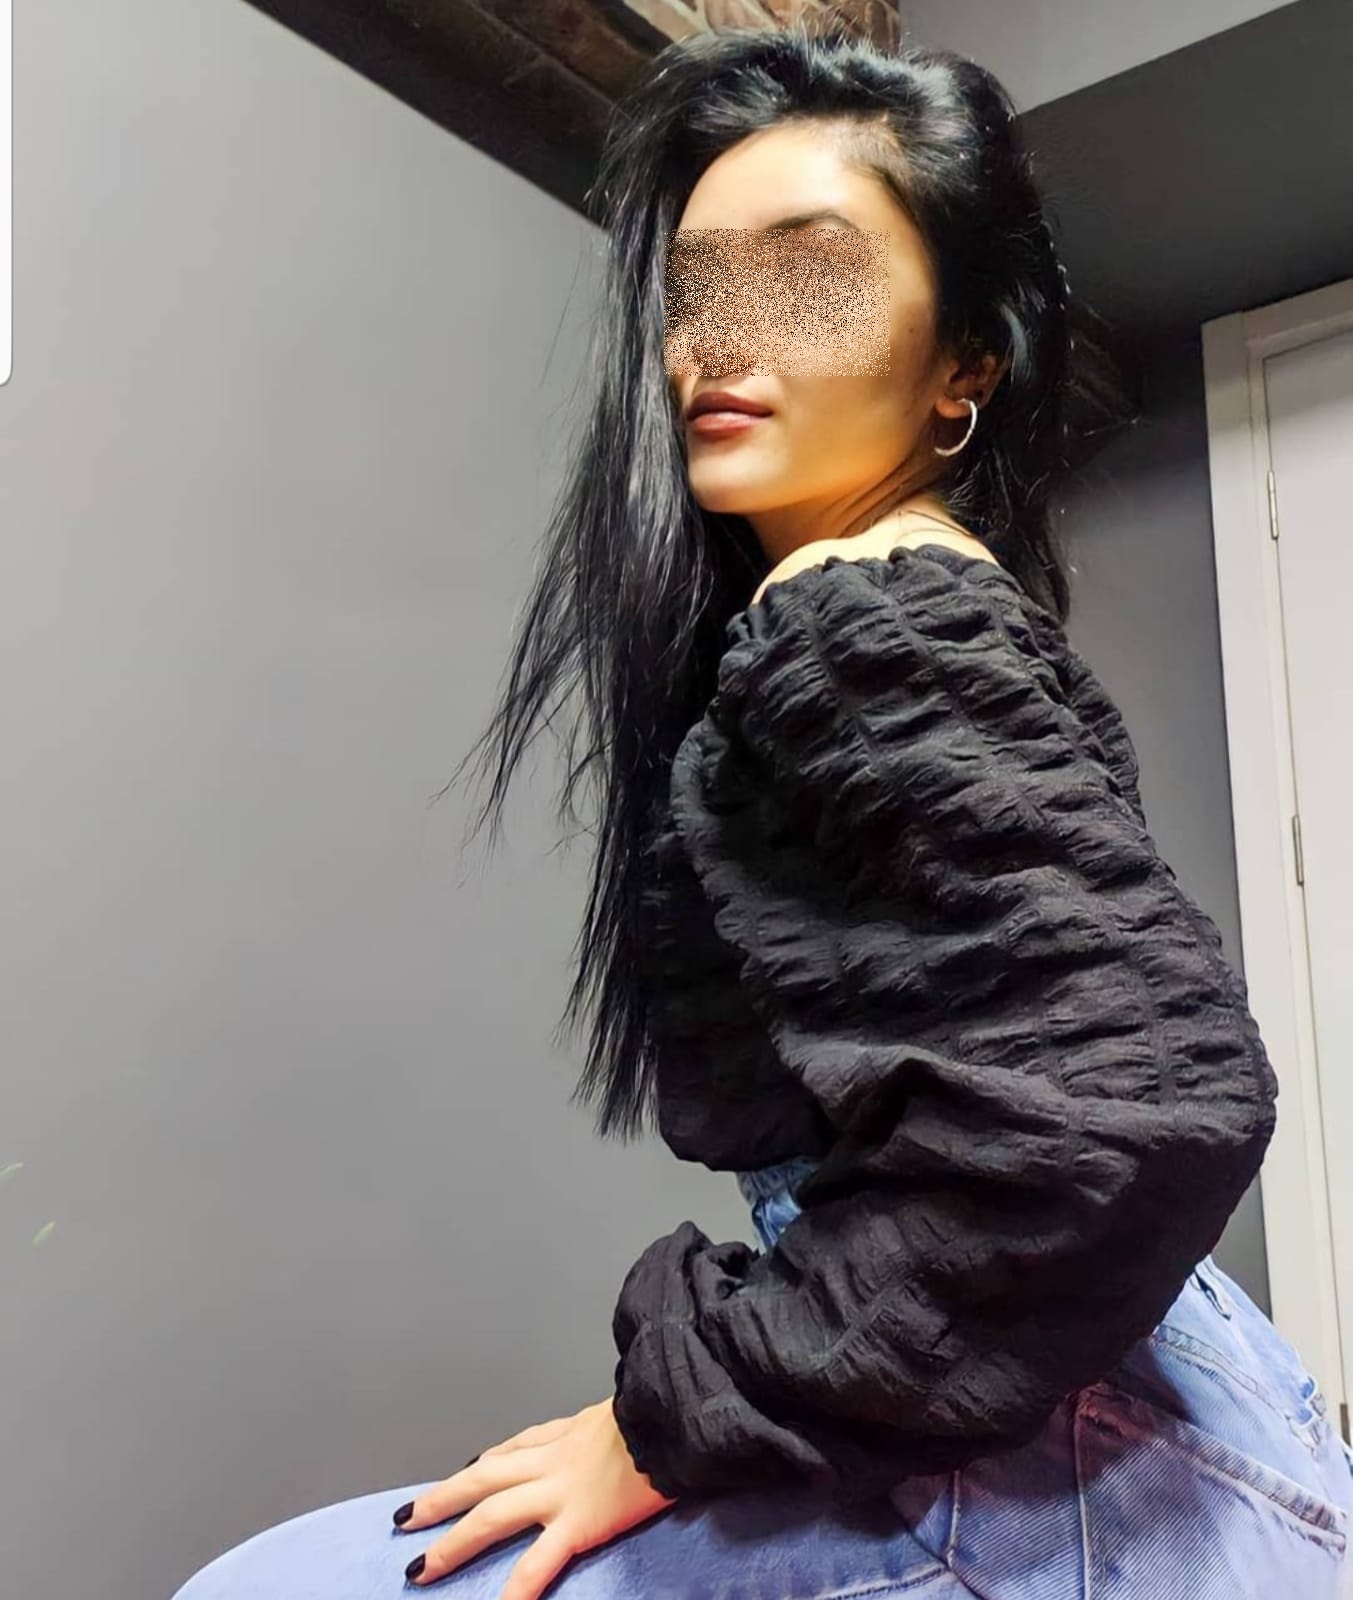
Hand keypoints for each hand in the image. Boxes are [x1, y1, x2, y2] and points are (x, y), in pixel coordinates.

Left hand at [395, 1396, 677, 1597]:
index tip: (464, 1473)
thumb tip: (605, 1433)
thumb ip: (602, 1427)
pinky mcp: (578, 1523)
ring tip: (420, 1569)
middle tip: (407, 1518)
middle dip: (443, 1499)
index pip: (512, 1448)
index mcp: (565, 1433)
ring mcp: (559, 1492)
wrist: (670, 1412)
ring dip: (452, 1542)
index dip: (483, 1464)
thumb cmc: (655, 1409)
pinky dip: (514, 1592)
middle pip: (483, 1478)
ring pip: (491, 1515)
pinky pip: (537, 1563)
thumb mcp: (619, 1409)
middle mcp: (550, 1460)